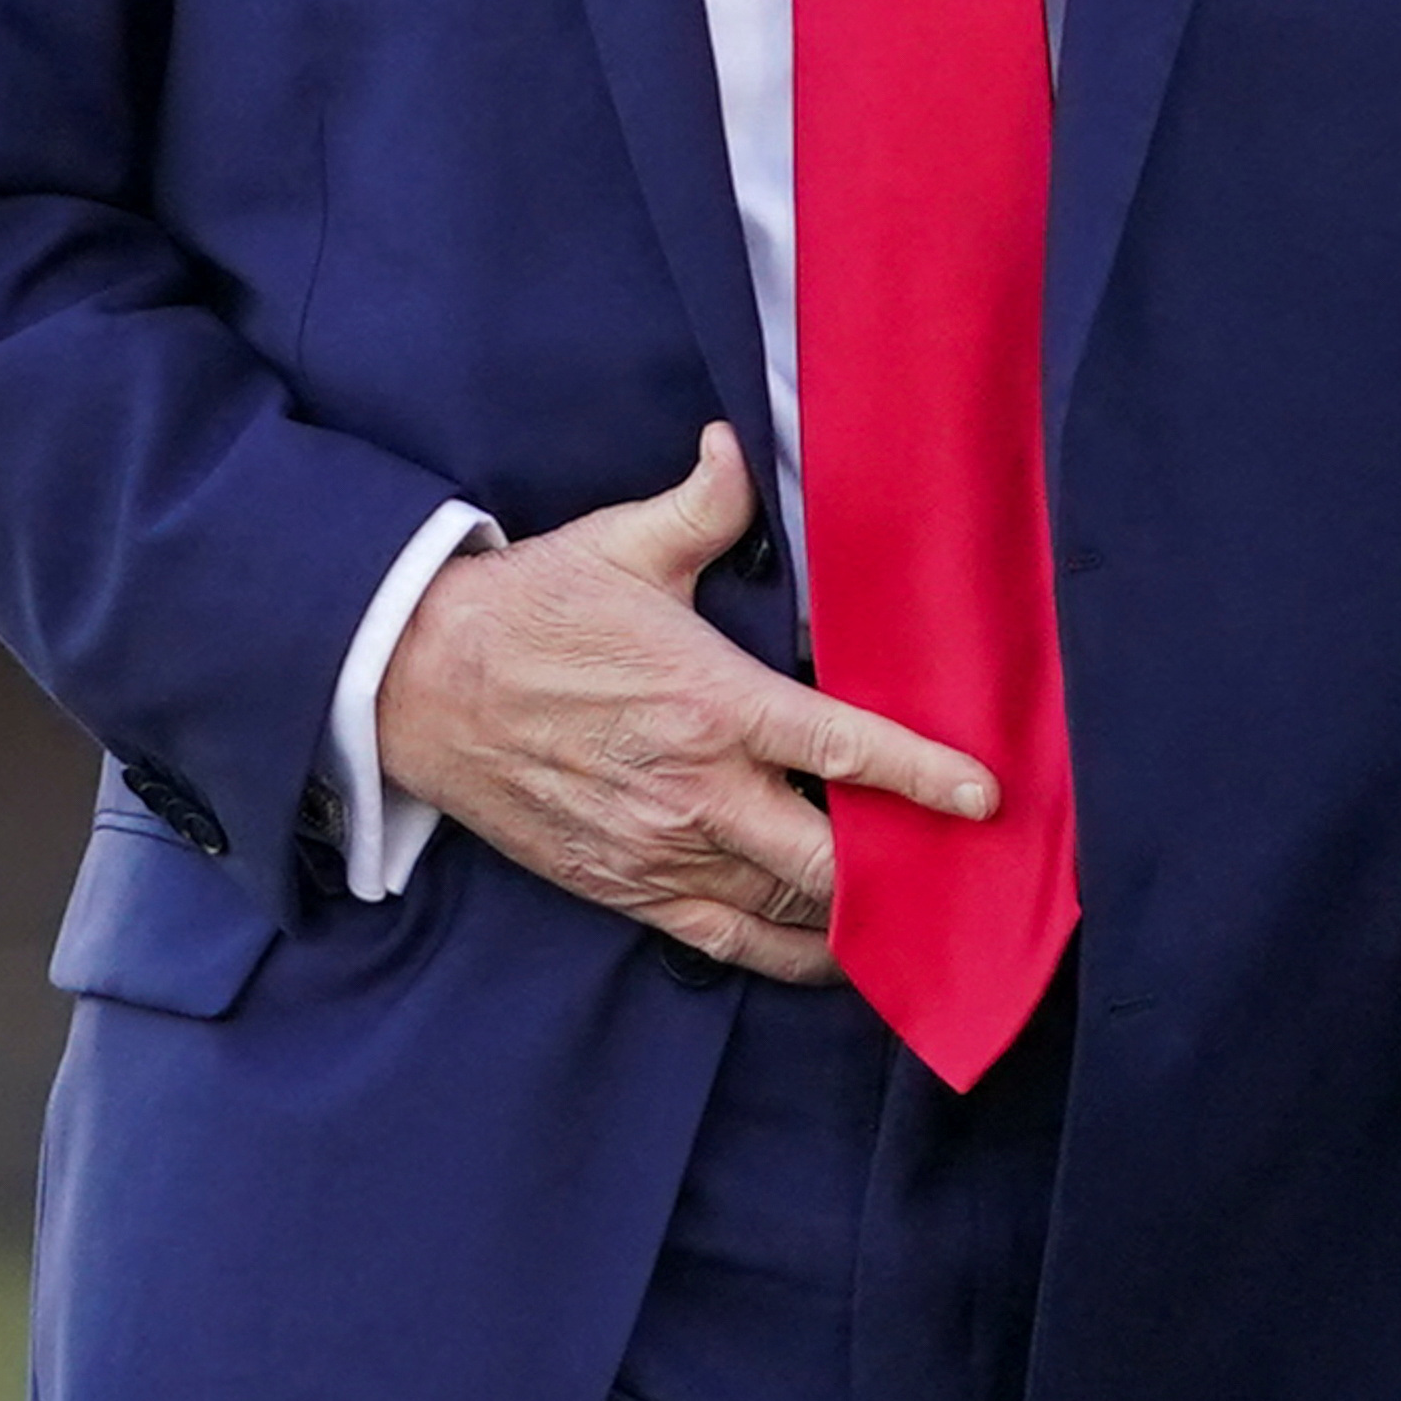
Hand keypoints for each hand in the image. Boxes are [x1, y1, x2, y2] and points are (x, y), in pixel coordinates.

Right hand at [370, 425, 994, 984]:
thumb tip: (739, 446)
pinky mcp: (624, 889)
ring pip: (785, 910)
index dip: (924, 777)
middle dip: (897, 870)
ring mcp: (658, 851)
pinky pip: (726, 942)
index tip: (985, 795)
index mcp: (712, 702)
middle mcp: (695, 791)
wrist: (416, 686)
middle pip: (827, 861)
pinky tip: (829, 948)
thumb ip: (702, 504)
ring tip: (910, 906)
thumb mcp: (619, 544)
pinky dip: (787, 953)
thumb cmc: (526, 612)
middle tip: (951, 863)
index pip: (843, 749)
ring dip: (851, 915)